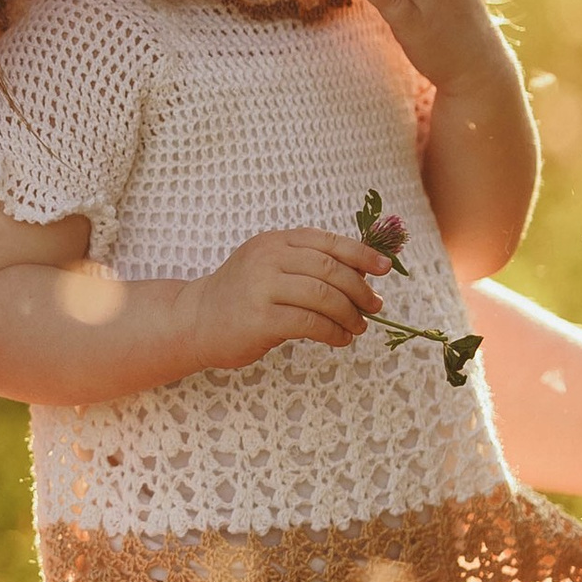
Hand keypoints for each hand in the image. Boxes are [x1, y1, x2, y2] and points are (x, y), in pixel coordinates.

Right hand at [192, 226, 390, 371]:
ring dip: (349, 314)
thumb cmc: (242, 296)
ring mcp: (262, 288)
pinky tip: (339, 339)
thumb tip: (363, 272)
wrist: (196, 320)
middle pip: (329, 269)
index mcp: (275, 242)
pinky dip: (333, 332)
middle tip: (374, 305)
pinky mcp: (260, 319)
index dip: (361, 253)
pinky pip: (310, 323)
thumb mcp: (270, 266)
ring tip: (358, 327)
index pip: (327, 242)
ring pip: (323, 296)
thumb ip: (307, 263)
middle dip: (359, 288)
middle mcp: (267, 259)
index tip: (385, 268)